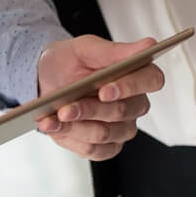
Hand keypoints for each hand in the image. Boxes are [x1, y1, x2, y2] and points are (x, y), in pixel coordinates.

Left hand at [33, 35, 164, 160]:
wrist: (44, 80)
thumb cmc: (69, 61)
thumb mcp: (85, 48)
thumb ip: (114, 50)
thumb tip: (146, 46)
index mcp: (136, 74)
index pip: (151, 80)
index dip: (130, 87)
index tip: (105, 90)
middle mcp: (134, 103)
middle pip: (123, 112)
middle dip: (91, 109)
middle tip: (66, 107)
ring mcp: (122, 127)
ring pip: (105, 134)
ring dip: (77, 125)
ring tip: (56, 116)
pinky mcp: (106, 146)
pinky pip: (94, 150)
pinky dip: (70, 138)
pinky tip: (53, 126)